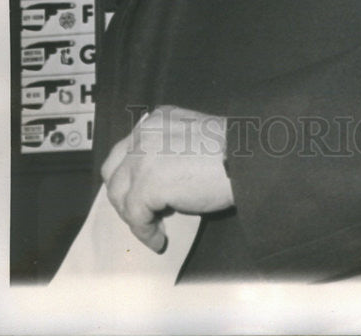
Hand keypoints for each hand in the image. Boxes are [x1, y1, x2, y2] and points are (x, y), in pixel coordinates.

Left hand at [101, 106, 233, 252]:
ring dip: (133, 216)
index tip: (142, 195)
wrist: (247, 157)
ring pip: (118, 195)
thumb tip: (158, 183)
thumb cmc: (232, 149)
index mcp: (157, 120)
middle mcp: (144, 134)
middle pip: (113, 170)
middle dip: (123, 194)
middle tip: (141, 213)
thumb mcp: (193, 138)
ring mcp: (143, 158)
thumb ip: (169, 148)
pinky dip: (145, 232)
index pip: (127, 149)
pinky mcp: (148, 184)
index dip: (131, 175)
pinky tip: (159, 239)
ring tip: (152, 228)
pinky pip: (135, 217)